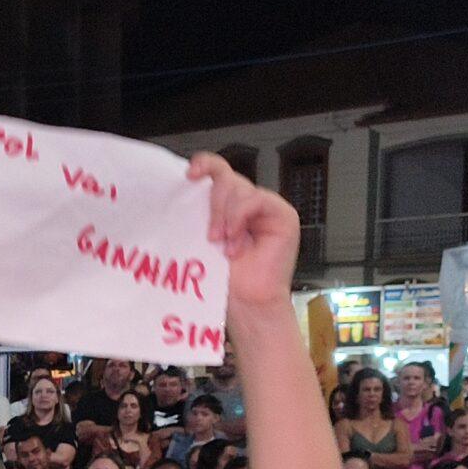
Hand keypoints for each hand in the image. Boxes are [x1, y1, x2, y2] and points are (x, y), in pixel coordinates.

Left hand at [189, 152, 299, 311]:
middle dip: (213, 205)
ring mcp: (265, 207)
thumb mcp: (202, 238)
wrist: (246, 303)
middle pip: (225, 178)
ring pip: (238, 188)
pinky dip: (240, 218)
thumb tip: (185, 188)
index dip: (205, 165)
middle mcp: (246, 203)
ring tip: (224, 244)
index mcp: (226, 206)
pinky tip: (237, 241)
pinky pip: (255, 199)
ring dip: (226, 217)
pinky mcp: (282, 214)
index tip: (189, 174)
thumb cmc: (224, 279)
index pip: (218, 172)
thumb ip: (200, 212)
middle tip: (211, 236)